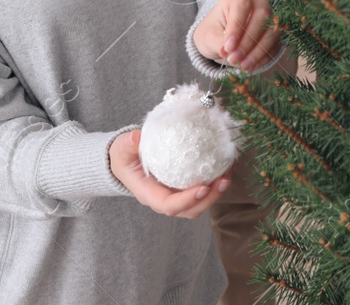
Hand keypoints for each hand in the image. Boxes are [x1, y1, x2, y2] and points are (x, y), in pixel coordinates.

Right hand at [107, 129, 228, 217]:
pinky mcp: (183, 188)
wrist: (124, 161)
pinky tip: (224, 167)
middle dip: (209, 199)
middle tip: (224, 180)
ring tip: (228, 175)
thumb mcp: (121, 149)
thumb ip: (127, 144)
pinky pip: (201, 192)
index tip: (203, 187)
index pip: (169, 205)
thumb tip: (137, 138)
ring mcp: (175, 195)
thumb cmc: (123, 156)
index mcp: (148, 194)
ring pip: (198, 204)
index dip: (187, 200)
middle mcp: (163, 199)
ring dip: (215, 193)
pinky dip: (214, 184)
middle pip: (189, 210)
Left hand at [193, 0, 280, 70]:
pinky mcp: (277, 29)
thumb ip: (217, 42)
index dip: (236, 27)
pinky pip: (276, 42)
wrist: (221, 37)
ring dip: (258, 51)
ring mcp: (272, 12)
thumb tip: (228, 51)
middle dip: (247, 42)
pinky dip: (264, 56)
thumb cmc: (213, 31)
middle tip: (233, 59)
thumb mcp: (208, 36)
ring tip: (243, 66)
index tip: (228, 48)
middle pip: (261, 16)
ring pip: (272, 30)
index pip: (242, 4)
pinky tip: (251, 66)